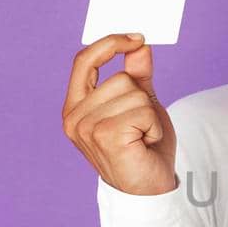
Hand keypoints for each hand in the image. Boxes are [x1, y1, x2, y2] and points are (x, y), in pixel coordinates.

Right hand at [62, 33, 177, 196]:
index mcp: (76, 107)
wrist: (150, 189)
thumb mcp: (141, 105)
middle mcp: (74, 117)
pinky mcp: (105, 135)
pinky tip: (144, 143)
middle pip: (119, 78)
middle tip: (141, 128)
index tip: (136, 37)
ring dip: (149, 115)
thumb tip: (140, 45)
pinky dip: (153, 125)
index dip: (109, 44)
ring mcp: (87, 127)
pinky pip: (143, 109)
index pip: (83, 61)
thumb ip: (137, 75)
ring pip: (134, 92)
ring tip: (142, 137)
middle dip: (142, 100)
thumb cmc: (143, 148)